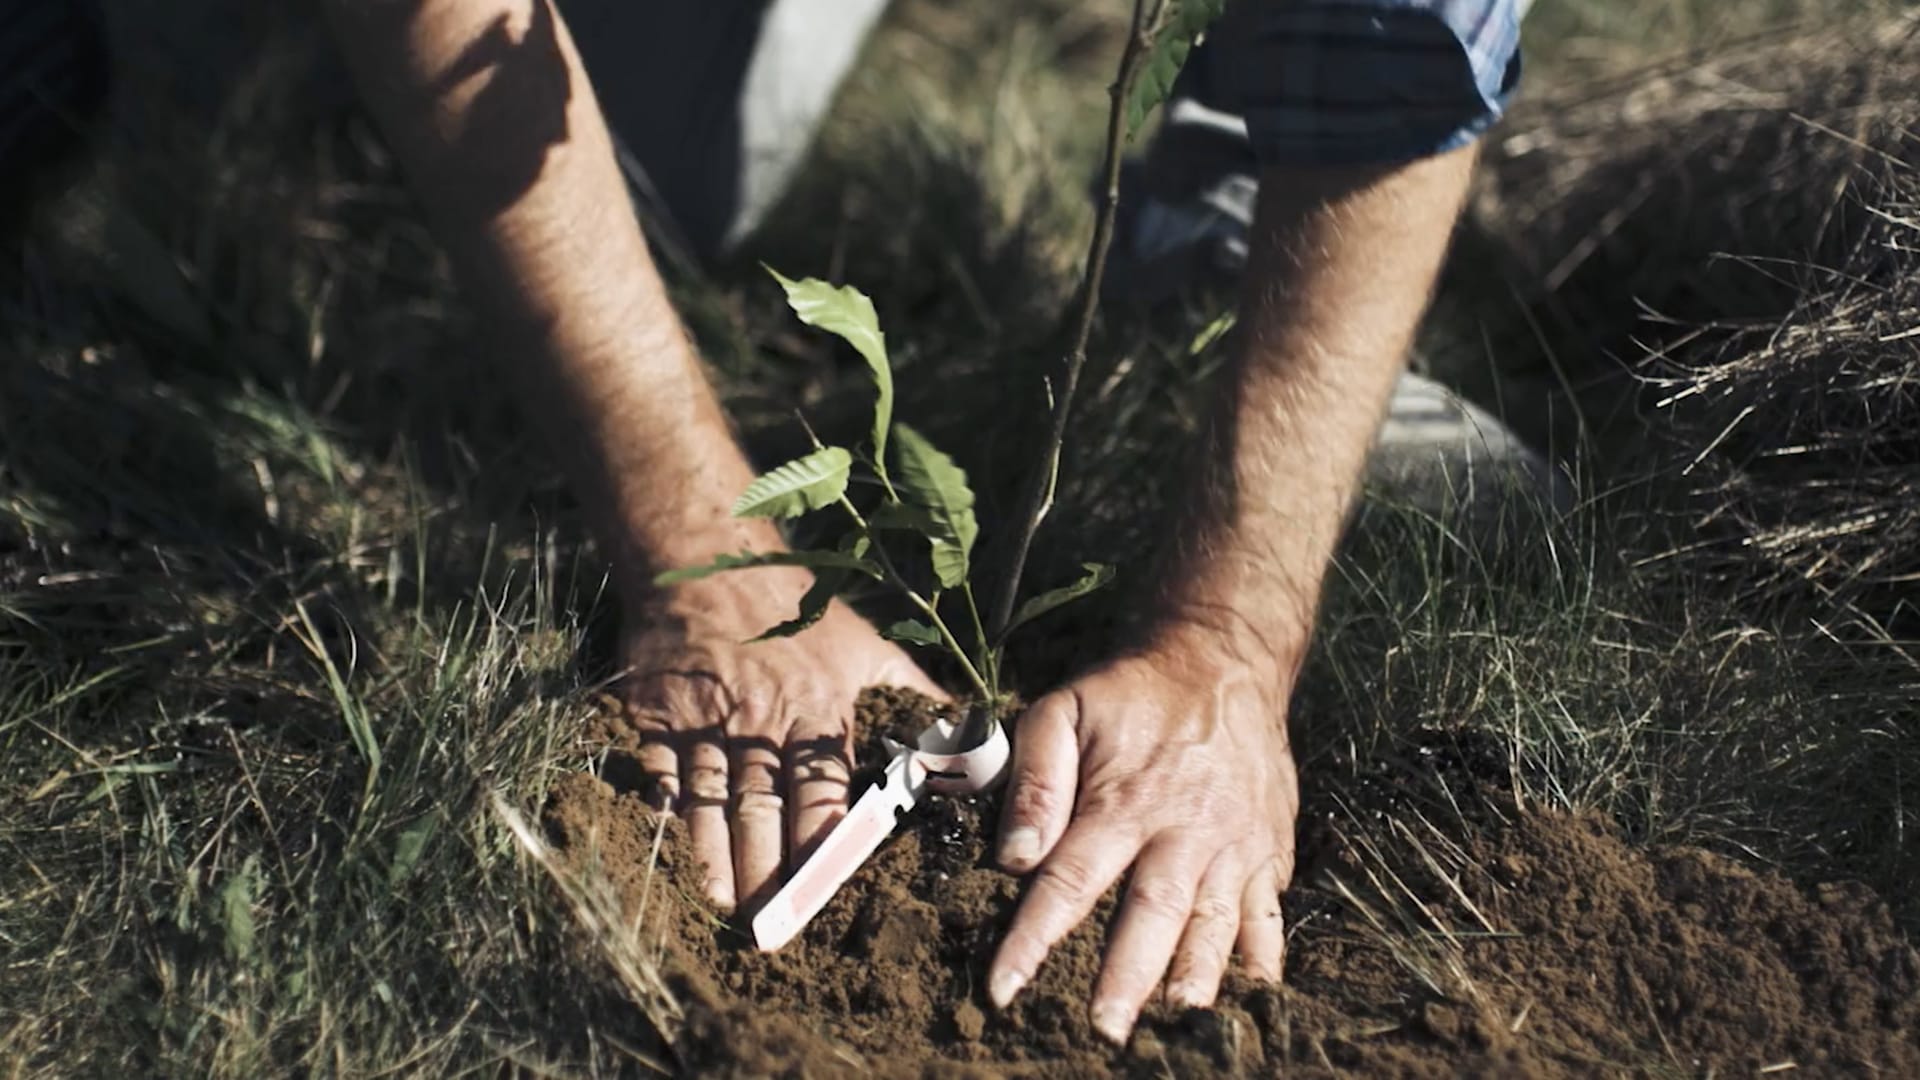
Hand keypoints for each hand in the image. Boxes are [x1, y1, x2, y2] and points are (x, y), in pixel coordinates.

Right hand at [621, 568, 947, 911]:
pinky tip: (665, 846)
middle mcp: (762, 719)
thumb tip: (971, 731)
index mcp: (817, 709)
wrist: (705, 558)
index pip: (824, 793)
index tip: (830, 893)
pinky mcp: (657, 711)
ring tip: (726, 904)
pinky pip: (659, 769)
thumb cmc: (793, 608)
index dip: (826, 846)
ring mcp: (706, 717)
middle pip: (766, 807)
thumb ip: (913, 693)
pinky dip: (662, 809)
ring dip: (717, 855)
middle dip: (770, 870)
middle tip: (774, 925)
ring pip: (712, 798)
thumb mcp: (864, 644)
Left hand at [986, 622, 1299, 1043]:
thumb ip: (1037, 779)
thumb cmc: (1131, 695)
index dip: (1035, 937)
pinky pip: (1268, 916)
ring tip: (1179, 1026)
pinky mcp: (1269, 852)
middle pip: (1151, 914)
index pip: (1070, 879)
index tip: (1005, 988)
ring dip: (1196, 978)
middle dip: (1126, 978)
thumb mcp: (1063, 709)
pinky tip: (1253, 1000)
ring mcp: (1233, 844)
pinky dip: (1263, 962)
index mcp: (1124, 800)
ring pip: (1215, 923)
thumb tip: (1015, 856)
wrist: (1226, 664)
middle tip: (1102, 1030)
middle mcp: (1183, 829)